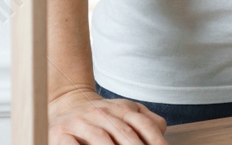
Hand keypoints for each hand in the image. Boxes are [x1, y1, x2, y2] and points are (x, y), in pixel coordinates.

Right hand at [49, 85, 167, 144]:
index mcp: (123, 108)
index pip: (144, 125)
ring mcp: (81, 122)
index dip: (155, 140)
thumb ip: (146, 121)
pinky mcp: (59, 133)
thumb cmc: (103, 115)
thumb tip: (161, 132)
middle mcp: (103, 113)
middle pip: (124, 133)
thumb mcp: (126, 111)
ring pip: (100, 138)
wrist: (66, 103)